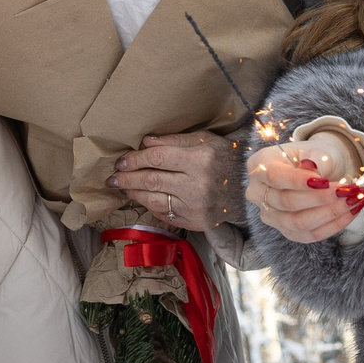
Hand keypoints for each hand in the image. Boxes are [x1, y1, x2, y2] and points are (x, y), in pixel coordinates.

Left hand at [114, 131, 242, 231]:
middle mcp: (197, 184)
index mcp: (199, 159)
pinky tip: (142, 200)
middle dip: (127, 179)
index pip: (157, 159)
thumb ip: (174, 140)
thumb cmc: (226, 157)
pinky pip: (166, 214)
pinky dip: (151, 207)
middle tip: (112, 179)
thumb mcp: (205, 140)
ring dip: (134, 194)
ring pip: (154, 200)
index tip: (121, 162)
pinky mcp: (197, 222)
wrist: (251, 186)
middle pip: (151, 180)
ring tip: (122, 189)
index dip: (135, 160)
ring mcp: (196, 206)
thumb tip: (145, 143)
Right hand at [245, 136, 363, 244]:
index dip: (298, 181)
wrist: (318, 170)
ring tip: (354, 200)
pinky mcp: (286, 230)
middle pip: (287, 202)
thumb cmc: (314, 156)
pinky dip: (334, 225)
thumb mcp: (317, 149)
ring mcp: (270, 215)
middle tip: (351, 190)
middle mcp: (258, 192)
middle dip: (322, 198)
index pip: (274, 176)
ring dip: (330, 213)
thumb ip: (315, 157)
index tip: (325, 181)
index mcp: (259, 165)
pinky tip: (352, 212)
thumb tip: (312, 166)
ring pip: (297, 223)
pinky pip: (309, 235)